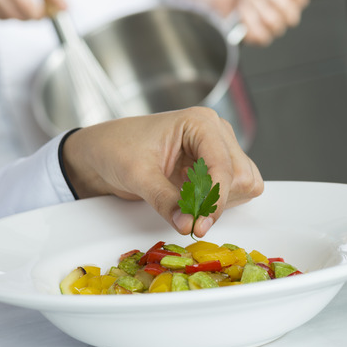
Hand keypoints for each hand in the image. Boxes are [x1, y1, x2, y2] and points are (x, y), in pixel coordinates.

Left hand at [61, 107, 263, 237]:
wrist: (102, 151)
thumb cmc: (116, 148)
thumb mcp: (137, 175)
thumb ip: (164, 200)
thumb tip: (188, 224)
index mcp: (199, 122)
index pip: (224, 166)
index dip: (215, 199)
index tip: (200, 224)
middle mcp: (216, 132)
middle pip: (242, 176)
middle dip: (217, 202)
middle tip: (189, 217)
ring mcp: (218, 149)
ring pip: (244, 184)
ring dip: (219, 203)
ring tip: (184, 203)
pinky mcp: (214, 166)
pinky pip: (235, 190)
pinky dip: (217, 203)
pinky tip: (190, 200)